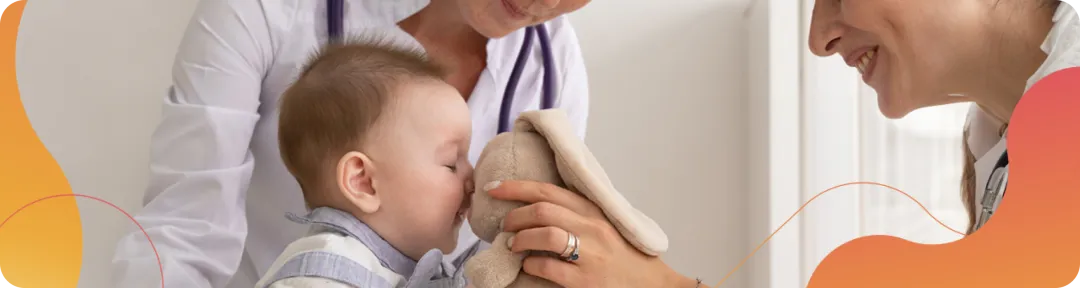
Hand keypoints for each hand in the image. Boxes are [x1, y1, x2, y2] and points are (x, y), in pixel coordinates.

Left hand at [485, 180, 699, 287]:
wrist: (653, 285)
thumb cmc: (626, 257)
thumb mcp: (605, 226)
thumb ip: (578, 214)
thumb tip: (537, 207)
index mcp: (594, 212)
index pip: (549, 191)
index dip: (516, 188)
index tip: (494, 189)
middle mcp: (593, 228)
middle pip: (543, 210)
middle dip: (515, 215)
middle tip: (504, 225)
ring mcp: (590, 254)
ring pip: (545, 234)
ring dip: (520, 239)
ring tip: (512, 245)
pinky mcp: (585, 280)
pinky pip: (549, 267)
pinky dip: (531, 264)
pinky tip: (528, 266)